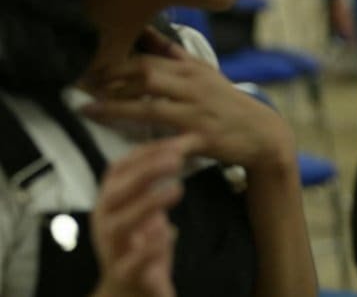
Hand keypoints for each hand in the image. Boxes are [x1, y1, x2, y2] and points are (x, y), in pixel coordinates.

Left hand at [81, 27, 294, 174]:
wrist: (261, 132)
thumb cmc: (228, 102)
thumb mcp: (206, 74)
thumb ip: (176, 55)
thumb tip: (148, 33)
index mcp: (192, 70)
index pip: (148, 59)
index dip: (115, 62)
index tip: (86, 65)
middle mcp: (194, 87)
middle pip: (147, 76)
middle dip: (110, 79)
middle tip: (78, 83)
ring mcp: (197, 113)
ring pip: (151, 107)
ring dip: (116, 109)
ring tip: (86, 110)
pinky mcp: (202, 139)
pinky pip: (169, 143)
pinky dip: (146, 147)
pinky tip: (124, 152)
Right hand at [91, 133, 201, 296]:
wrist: (129, 291)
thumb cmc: (141, 242)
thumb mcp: (147, 210)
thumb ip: (157, 184)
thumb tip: (182, 146)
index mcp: (110, 203)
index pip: (119, 170)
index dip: (145, 153)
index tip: (175, 142)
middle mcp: (106, 222)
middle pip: (116, 192)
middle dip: (145, 172)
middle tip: (177, 159)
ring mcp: (112, 249)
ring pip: (120, 224)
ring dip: (148, 203)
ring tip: (177, 190)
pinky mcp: (124, 275)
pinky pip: (131, 262)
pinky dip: (149, 248)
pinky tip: (169, 233)